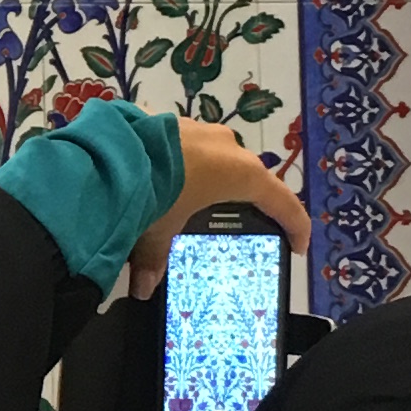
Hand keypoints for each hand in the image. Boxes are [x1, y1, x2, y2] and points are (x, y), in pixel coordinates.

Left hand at [125, 116, 309, 301]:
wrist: (113, 147)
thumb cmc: (154, 192)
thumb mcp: (159, 230)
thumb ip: (156, 259)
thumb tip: (145, 288)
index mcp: (241, 175)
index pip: (282, 202)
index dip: (295, 226)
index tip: (297, 246)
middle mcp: (229, 148)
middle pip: (251, 179)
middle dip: (250, 202)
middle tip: (247, 224)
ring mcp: (201, 130)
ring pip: (220, 160)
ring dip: (216, 182)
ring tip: (203, 204)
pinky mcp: (173, 122)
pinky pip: (192, 149)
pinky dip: (189, 167)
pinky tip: (172, 181)